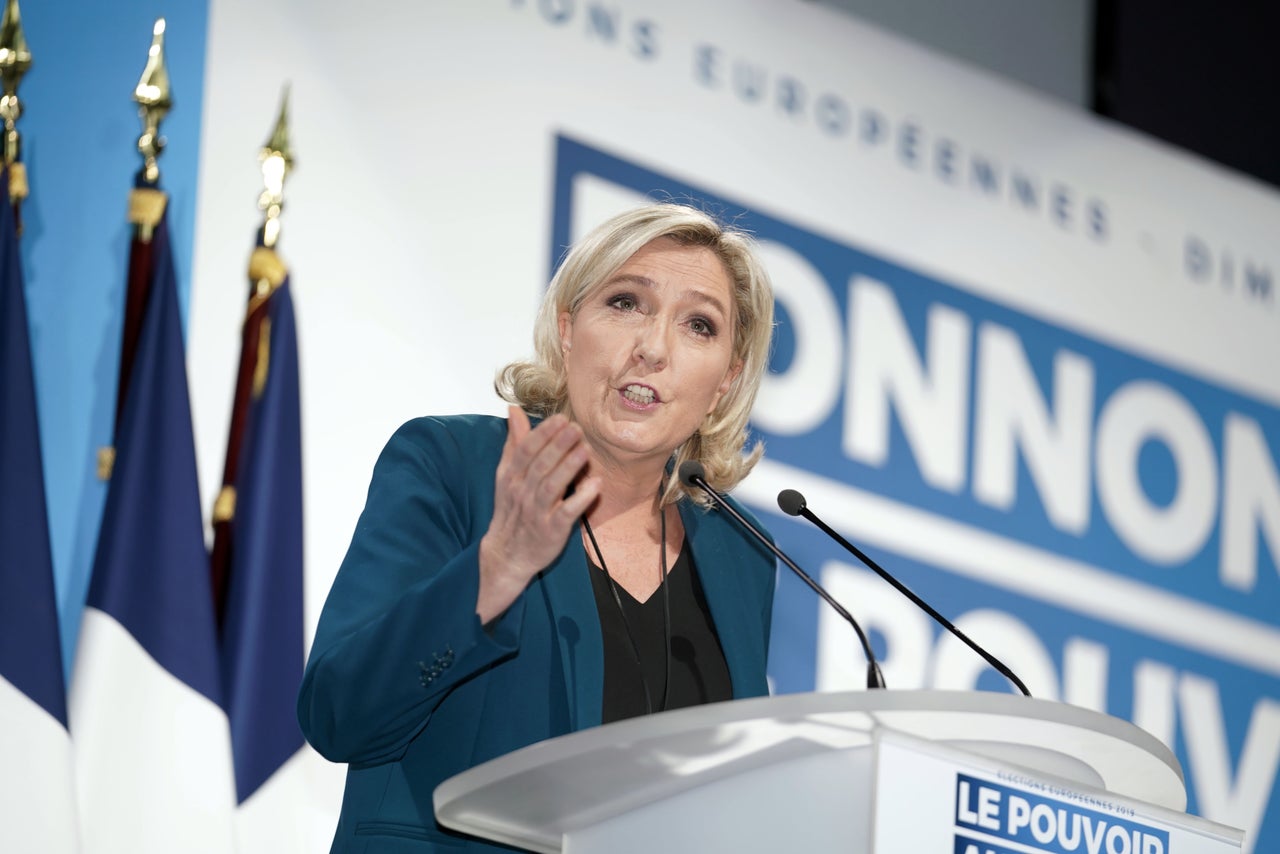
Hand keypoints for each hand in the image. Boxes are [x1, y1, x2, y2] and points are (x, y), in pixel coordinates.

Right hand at [476, 406, 600, 623]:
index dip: (543, 434)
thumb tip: (514, 410)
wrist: (507, 555)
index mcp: (511, 477)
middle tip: (576, 428)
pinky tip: (596, 484)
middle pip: (540, 465)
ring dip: (569, 467)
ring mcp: (536, 513)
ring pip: (552, 486)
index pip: (526, 451)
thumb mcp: (507, 476)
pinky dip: (581, 499)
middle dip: (558, 445)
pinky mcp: (551, 531)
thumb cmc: (512, 510)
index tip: (560, 419)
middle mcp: (522, 493)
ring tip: (585, 450)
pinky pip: (566, 513)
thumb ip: (514, 443)